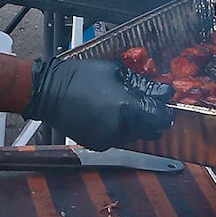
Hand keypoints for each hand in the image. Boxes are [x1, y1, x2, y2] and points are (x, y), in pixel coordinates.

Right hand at [22, 58, 174, 150]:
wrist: (50, 92)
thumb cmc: (81, 77)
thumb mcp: (115, 72)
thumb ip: (141, 84)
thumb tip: (161, 92)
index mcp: (127, 107)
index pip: (160, 118)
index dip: (166, 112)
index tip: (165, 106)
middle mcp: (120, 128)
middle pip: (151, 132)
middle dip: (152, 121)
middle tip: (146, 107)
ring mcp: (109, 139)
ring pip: (134, 137)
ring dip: (135, 125)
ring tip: (122, 108)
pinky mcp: (98, 144)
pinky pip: (117, 139)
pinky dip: (118, 130)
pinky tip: (108, 115)